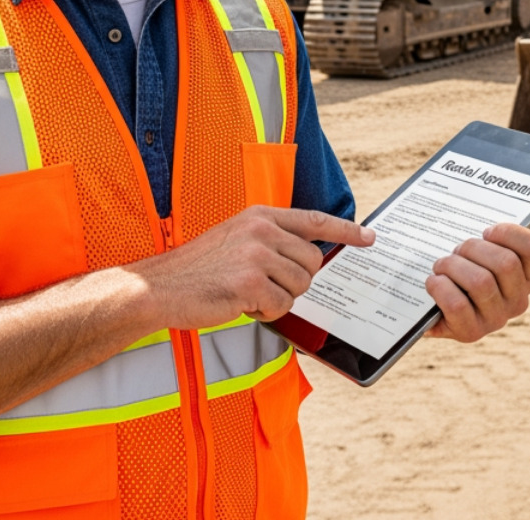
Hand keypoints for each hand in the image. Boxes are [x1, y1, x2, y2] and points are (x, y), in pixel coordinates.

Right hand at [132, 206, 372, 329]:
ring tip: (246, 293)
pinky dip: (265, 313)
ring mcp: (255, 255)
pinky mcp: (249, 283)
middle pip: (312, 263)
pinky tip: (240, 304)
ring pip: (299, 287)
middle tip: (263, 285)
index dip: (345, 231)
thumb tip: (310, 258)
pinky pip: (281, 307)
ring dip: (278, 299)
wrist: (161, 286)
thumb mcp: (236, 238)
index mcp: (260, 216)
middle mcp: (261, 231)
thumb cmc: (199, 268)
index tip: (369, 237)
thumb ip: (271, 240)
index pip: (314, 220)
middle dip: (295, 281)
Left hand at [424, 223, 529, 342]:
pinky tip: (434, 282)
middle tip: (456, 250)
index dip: (509, 233)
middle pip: (505, 263)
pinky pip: (457, 304)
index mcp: (528, 278)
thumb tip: (484, 218)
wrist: (438, 309)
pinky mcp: (472, 333)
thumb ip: (490, 239)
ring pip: (481, 282)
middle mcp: (518, 301)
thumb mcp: (481, 254)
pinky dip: (440, 288)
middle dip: (473, 248)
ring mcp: (497, 319)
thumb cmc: (463, 272)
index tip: (487, 232)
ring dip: (453, 266)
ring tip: (441, 266)